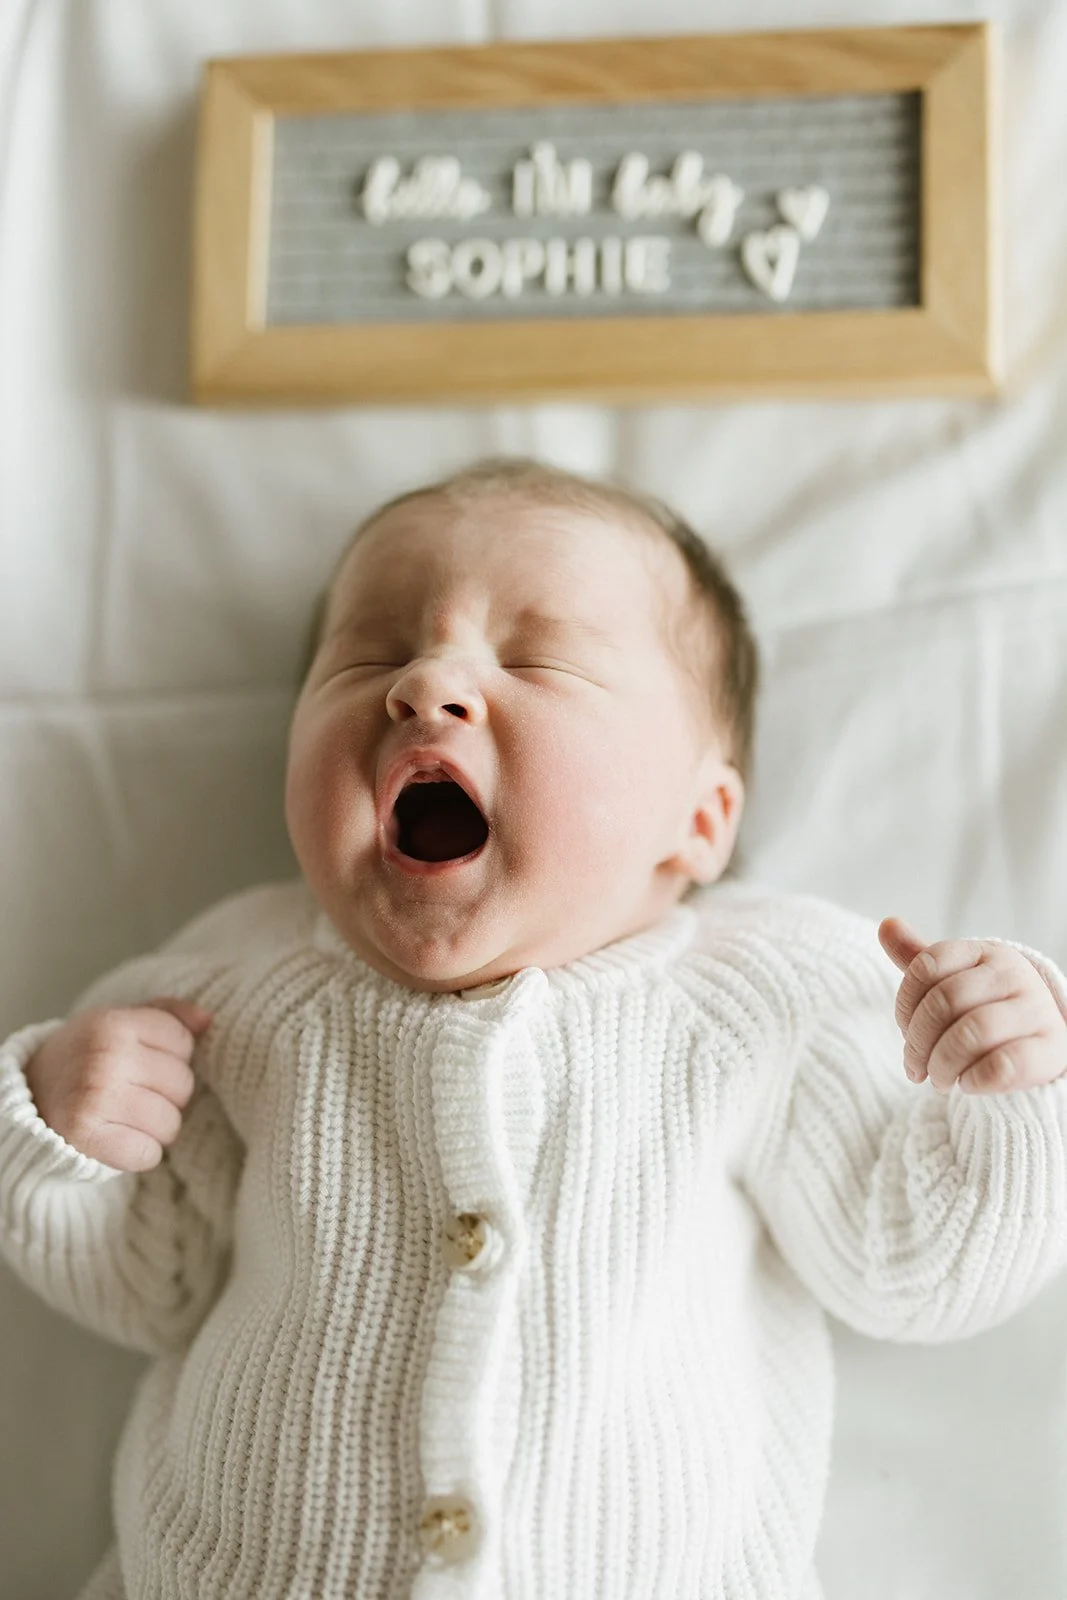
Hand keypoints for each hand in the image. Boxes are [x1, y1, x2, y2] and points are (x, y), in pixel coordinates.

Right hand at [23, 997, 211, 1170]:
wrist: (27, 1095)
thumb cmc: (84, 1055)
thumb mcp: (116, 1022)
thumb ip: (165, 1014)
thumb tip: (208, 1021)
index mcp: (113, 1023)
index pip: (183, 1042)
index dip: (171, 1056)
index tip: (143, 1061)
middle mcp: (105, 1058)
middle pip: (182, 1084)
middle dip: (166, 1093)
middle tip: (133, 1092)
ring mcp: (95, 1098)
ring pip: (171, 1123)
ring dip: (156, 1126)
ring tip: (127, 1115)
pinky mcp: (87, 1137)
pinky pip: (149, 1154)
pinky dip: (141, 1153)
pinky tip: (120, 1139)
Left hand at [878, 918, 1066, 1094]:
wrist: (1041, 1038)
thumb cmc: (985, 1007)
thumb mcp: (953, 977)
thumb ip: (918, 957)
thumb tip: (886, 925)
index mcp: (983, 952)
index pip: (926, 966)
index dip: (904, 1004)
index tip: (905, 1030)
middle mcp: (1012, 974)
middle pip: (944, 1001)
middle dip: (918, 1042)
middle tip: (915, 1067)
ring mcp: (1035, 1009)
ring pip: (972, 1034)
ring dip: (942, 1065)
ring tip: (939, 1080)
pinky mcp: (1050, 1048)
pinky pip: (1002, 1066)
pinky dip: (973, 1081)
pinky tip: (967, 1084)